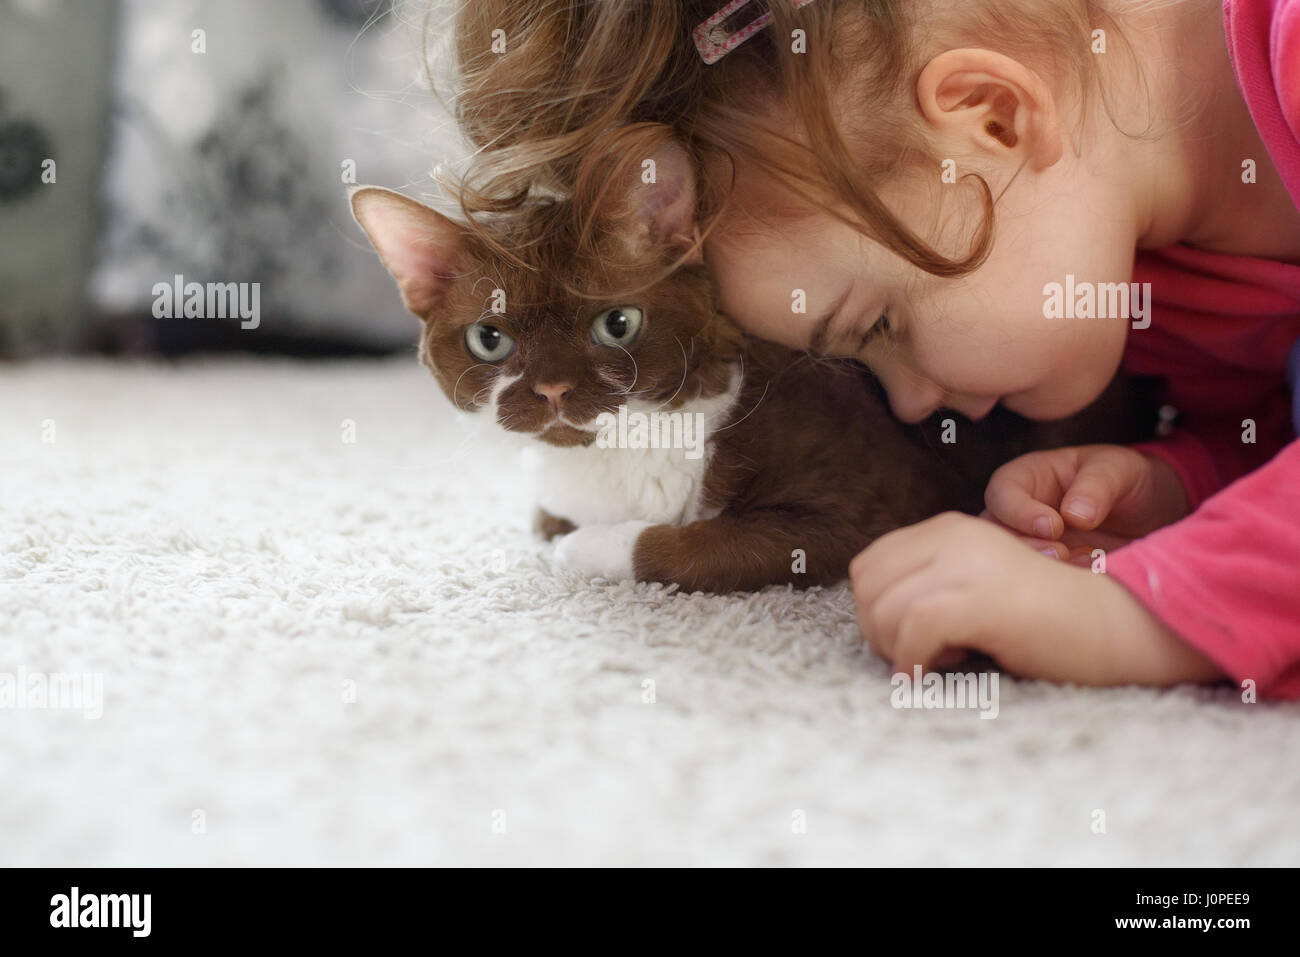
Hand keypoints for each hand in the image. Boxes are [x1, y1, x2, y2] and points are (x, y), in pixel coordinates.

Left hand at [850, 512, 1222, 685]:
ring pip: (883, 607)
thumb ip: (934, 583)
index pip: (869, 566)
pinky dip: (910, 661)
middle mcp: (952, 534)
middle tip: (920, 655)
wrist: (1118, 624)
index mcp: (948, 527)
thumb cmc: (1050, 619)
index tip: (913, 638)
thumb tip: (877, 612)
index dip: (877, 609)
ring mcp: (966, 562)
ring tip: (940, 661)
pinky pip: (912, 628)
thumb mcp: (979, 584)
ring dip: (898, 647)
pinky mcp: (980, 597)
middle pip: (867, 586)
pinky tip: (930, 676)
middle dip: (880, 630)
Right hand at [981, 445, 1189, 564]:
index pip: (1002, 493)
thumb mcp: (1116, 468)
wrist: (1149, 513)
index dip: (1019, 512)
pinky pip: (1041, 584)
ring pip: (1013, 564)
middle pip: (997, 535)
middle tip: (1060, 553)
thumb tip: (1074, 515)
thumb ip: (1096, 485)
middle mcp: (1019, 515)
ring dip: (1042, 570)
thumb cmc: (1123, 479)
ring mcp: (1031, 547)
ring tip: (1083, 563)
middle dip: (1026, 548)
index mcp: (1025, 479)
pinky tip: (1092, 573)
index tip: (1054, 526)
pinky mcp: (1048, 573)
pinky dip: (1062, 585)